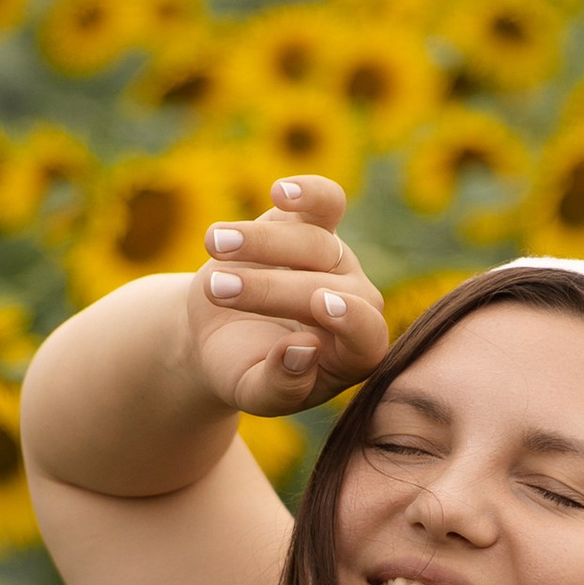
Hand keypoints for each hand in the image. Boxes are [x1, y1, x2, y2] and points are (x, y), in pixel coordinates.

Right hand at [185, 178, 388, 417]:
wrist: (217, 333)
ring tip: (215, 246)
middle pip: (327, 287)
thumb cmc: (241, 371)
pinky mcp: (315, 225)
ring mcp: (337, 261)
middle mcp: (353, 303)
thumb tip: (305, 351)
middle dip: (269, 288)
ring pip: (314, 243)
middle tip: (219, 290)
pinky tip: (281, 191)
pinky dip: (309, 193)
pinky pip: (326, 203)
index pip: (368, 337)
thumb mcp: (253, 393)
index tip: (320, 304)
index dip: (350, 320)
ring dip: (261, 242)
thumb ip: (281, 386)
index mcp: (351, 354)